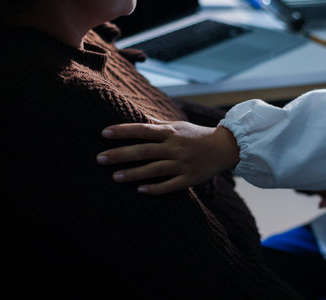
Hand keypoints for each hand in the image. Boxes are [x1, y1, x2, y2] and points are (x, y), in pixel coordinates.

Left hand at [96, 120, 239, 194]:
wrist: (225, 147)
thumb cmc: (197, 135)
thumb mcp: (179, 126)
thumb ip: (158, 125)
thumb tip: (139, 119)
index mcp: (171, 132)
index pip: (143, 130)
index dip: (123, 131)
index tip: (104, 133)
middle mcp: (175, 147)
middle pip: (144, 150)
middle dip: (121, 154)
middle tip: (99, 159)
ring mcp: (182, 163)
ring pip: (154, 169)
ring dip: (134, 173)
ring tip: (114, 177)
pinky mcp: (190, 178)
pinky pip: (171, 185)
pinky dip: (156, 188)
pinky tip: (140, 190)